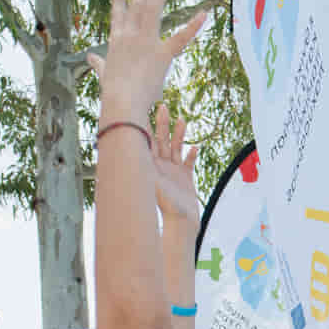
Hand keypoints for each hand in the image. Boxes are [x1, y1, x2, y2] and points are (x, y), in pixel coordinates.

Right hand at [87, 0, 206, 125]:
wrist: (123, 101)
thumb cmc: (113, 92)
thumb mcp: (104, 74)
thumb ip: (98, 63)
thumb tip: (90, 57)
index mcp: (116, 40)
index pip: (118, 16)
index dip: (118, 1)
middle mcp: (130, 35)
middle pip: (138, 7)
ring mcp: (146, 41)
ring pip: (153, 10)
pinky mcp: (163, 53)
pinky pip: (181, 37)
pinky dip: (193, 26)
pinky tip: (203, 14)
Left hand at [150, 103, 201, 228]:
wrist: (182, 222)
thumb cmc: (166, 206)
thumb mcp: (153, 184)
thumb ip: (145, 167)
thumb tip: (133, 149)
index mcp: (151, 166)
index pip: (147, 141)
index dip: (146, 125)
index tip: (143, 109)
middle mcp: (161, 167)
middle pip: (161, 140)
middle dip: (163, 124)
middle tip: (162, 106)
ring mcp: (174, 172)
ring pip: (176, 148)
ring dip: (179, 134)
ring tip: (183, 120)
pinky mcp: (185, 179)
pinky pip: (188, 163)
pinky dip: (191, 155)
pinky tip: (195, 147)